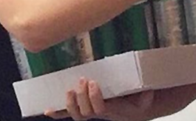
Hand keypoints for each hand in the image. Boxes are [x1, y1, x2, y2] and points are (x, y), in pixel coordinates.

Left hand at [45, 79, 195, 120]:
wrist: (141, 107)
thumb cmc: (143, 97)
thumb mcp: (149, 95)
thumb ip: (148, 92)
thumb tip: (147, 89)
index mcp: (116, 110)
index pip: (101, 110)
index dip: (94, 98)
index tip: (93, 82)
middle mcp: (103, 113)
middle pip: (86, 114)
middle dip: (82, 98)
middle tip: (83, 80)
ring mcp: (94, 112)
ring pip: (78, 115)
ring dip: (70, 104)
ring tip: (69, 89)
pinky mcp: (88, 108)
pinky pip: (71, 113)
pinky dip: (59, 111)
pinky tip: (47, 110)